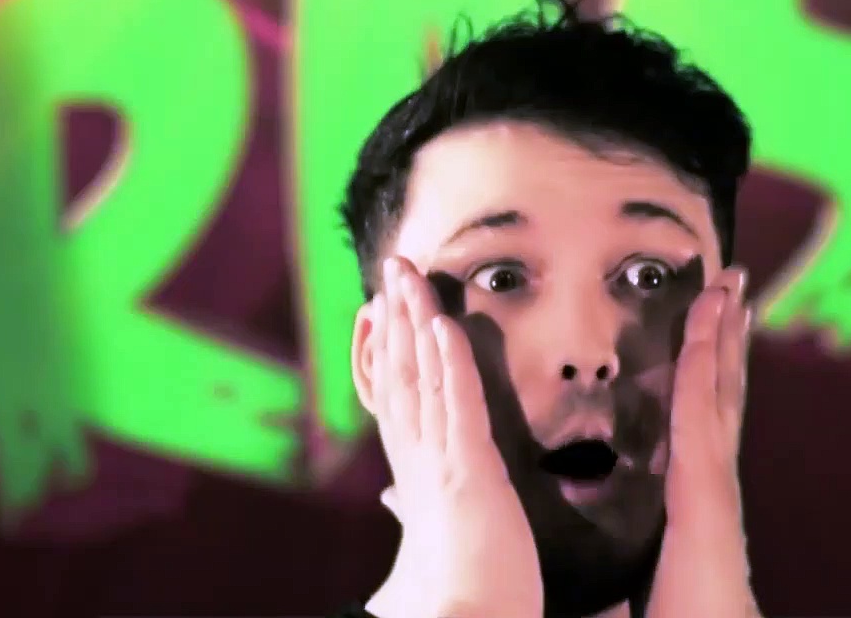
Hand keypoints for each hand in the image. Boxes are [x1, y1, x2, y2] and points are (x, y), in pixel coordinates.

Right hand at [370, 257, 541, 617]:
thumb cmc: (459, 589)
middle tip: (392, 265)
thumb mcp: (431, 538)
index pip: (393, 397)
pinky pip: (460, 405)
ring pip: (423, 377)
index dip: (385, 349)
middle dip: (396, 317)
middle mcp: (417, 461)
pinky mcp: (471, 473)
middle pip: (401, 373)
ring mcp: (441, 464)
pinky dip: (451, 363)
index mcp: (412, 474)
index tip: (379, 310)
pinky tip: (444, 325)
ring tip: (408, 274)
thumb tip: (388, 499)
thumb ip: (407, 511)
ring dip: (416, 321)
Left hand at [647, 267, 759, 617]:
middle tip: (730, 285)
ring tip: (729, 286)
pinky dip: (704, 366)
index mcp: (693, 499)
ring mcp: (715, 482)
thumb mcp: (636, 569)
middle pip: (718, 392)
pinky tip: (705, 326)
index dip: (706, 371)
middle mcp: (710, 481)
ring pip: (717, 391)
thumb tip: (571, 529)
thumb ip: (614, 543)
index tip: (707, 326)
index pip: (699, 419)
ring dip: (723, 335)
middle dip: (725, 337)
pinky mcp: (707, 491)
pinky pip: (702, 413)